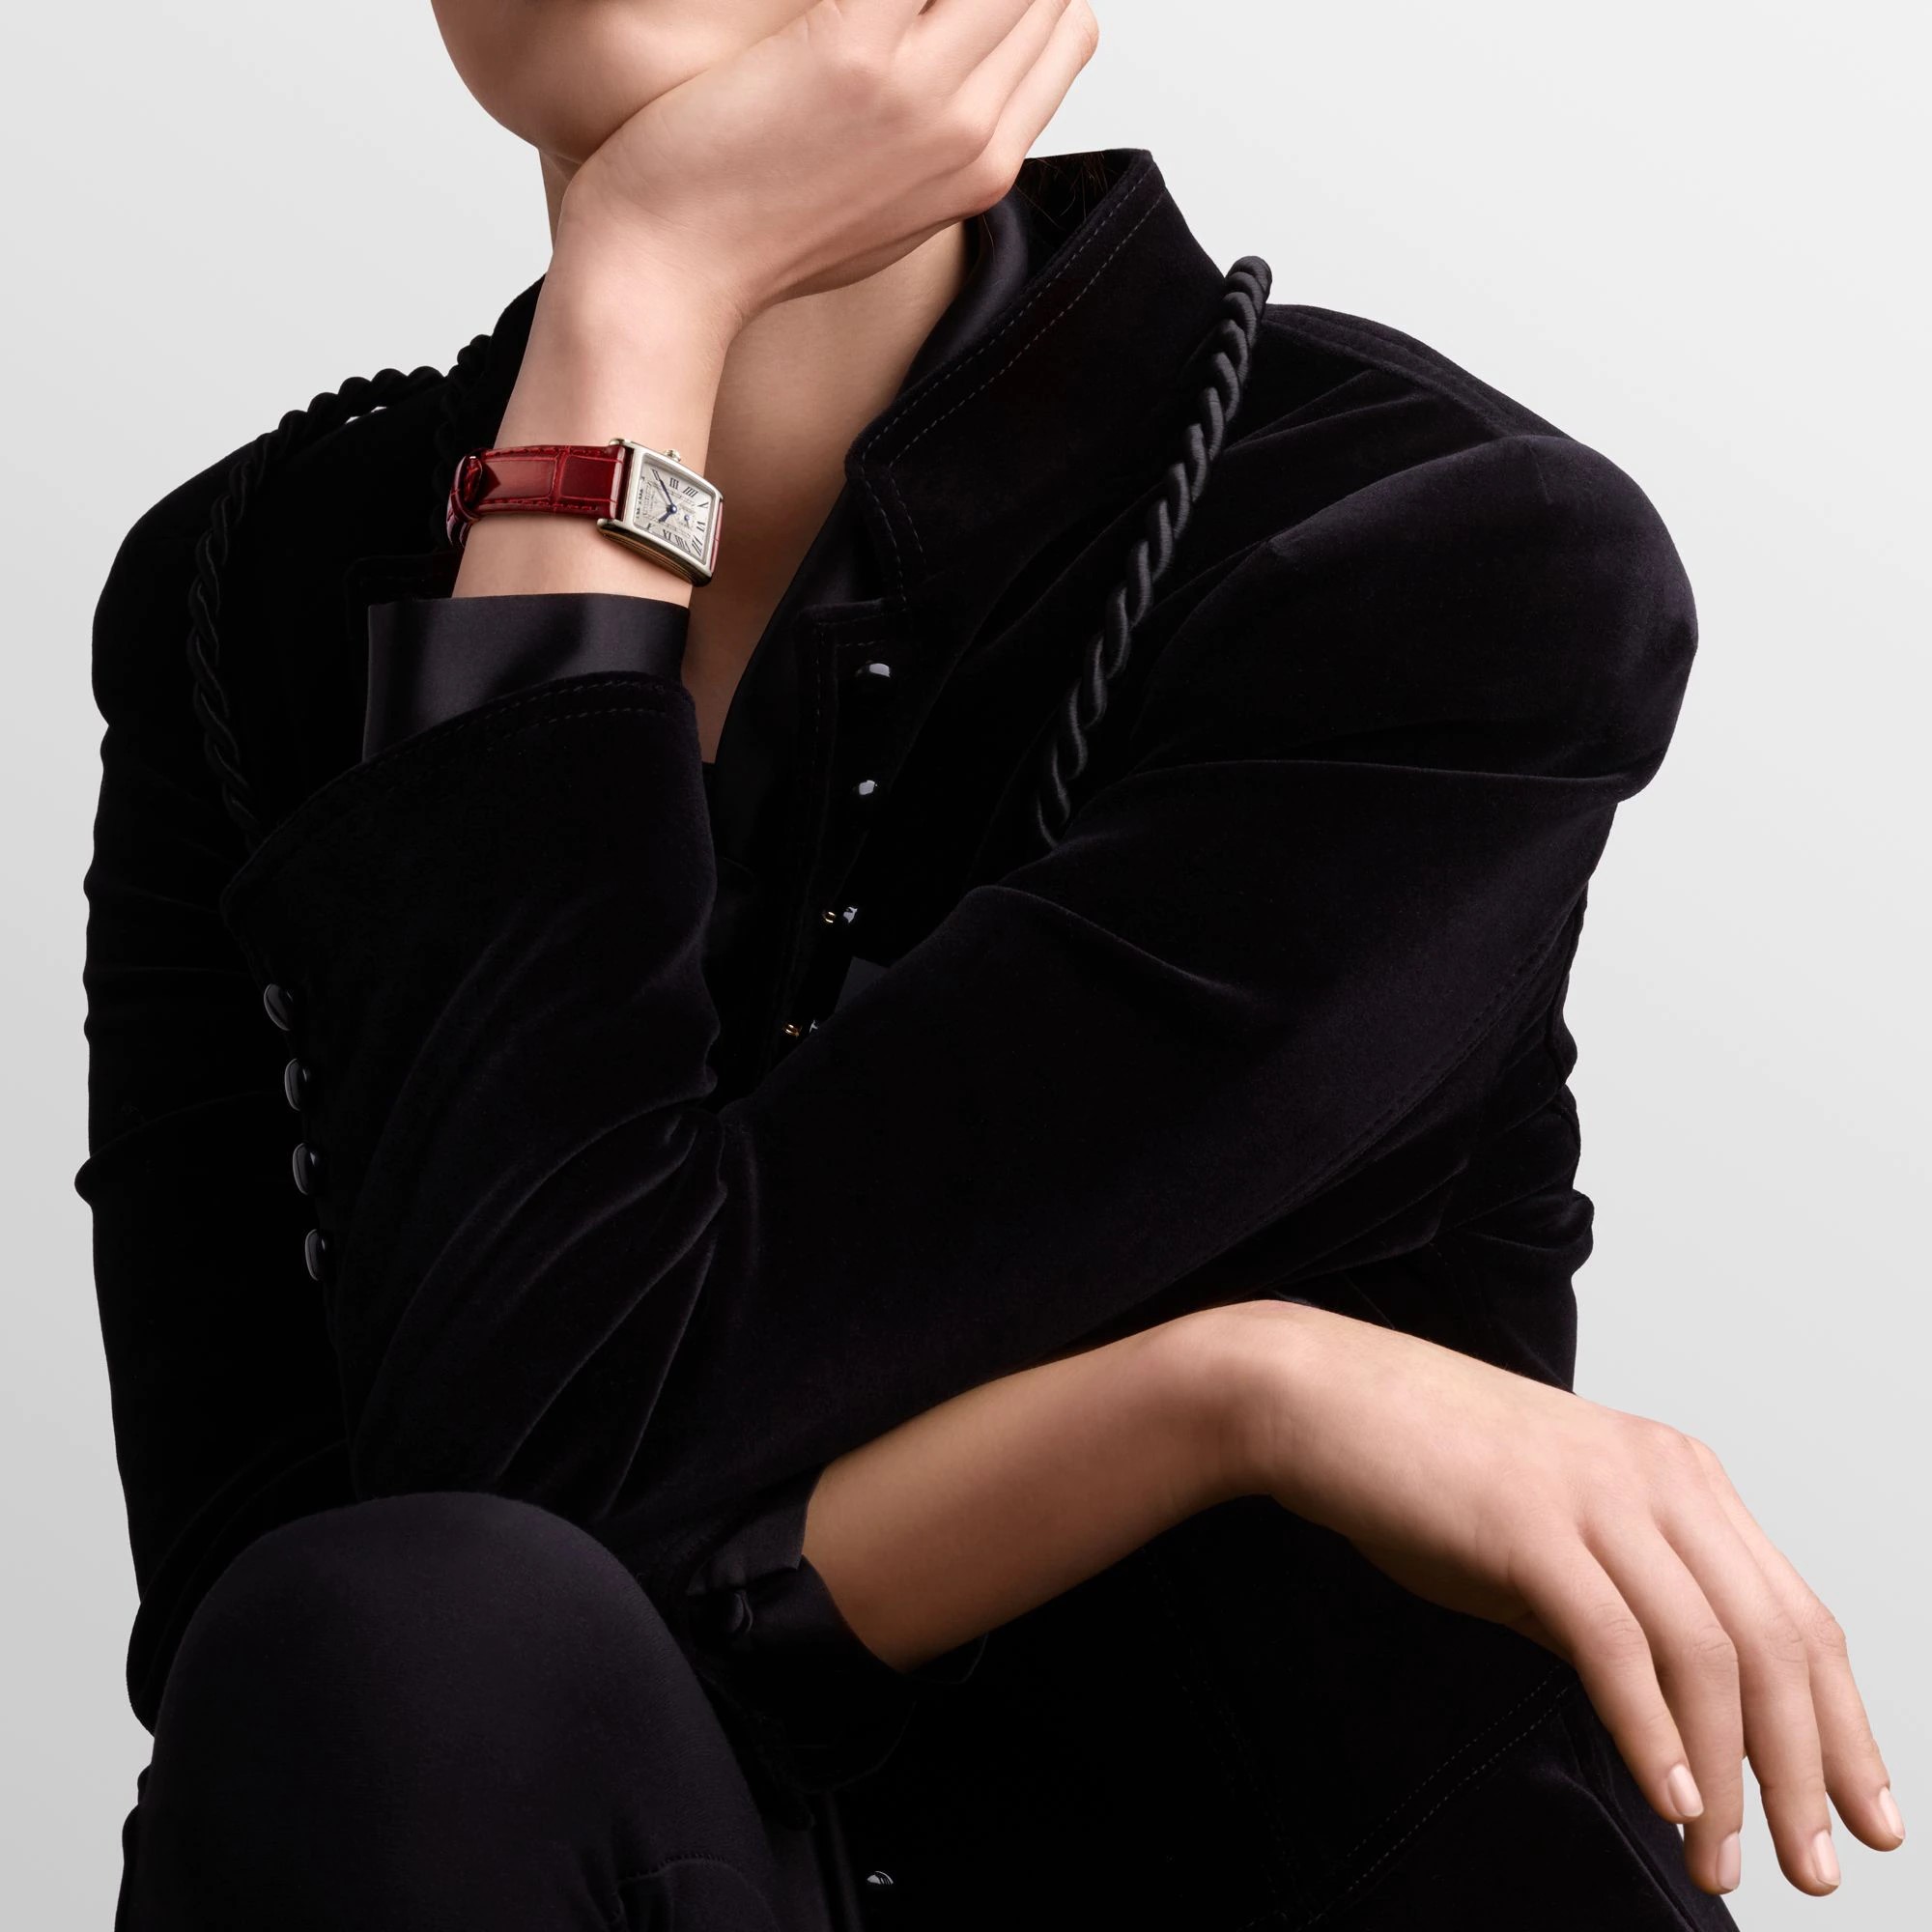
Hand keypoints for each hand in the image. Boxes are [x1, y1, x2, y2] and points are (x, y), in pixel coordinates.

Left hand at [552, 0, 1099, 332]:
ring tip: (866, 3)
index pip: (1066, 27)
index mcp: (983, 168)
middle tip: (894, 1)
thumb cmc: (747, 237)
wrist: (672, 279)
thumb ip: (928, 150)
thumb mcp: (875, 210)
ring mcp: (922, 93)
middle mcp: (971, 133)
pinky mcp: (855, 50)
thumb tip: (946, 92)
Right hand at [1221, 1299, 1903, 1898]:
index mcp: (1678, 1475)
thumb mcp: (1552, 1536)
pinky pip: (1616, 1641)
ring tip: (1723, 1860)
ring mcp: (1595, 1495)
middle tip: (1814, 1867)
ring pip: (1709, 1652)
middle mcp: (1658, 1477)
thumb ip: (1618, 1608)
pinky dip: (1651, 1729)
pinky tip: (1666, 1796)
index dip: (1844, 1723)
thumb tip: (1670, 1719)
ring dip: (1727, 1774)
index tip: (1866, 1814)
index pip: (1796, 1614)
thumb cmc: (1423, 1470)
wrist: (1320, 1399)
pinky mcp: (1530, 1523)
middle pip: (1775, 1641)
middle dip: (1809, 1769)